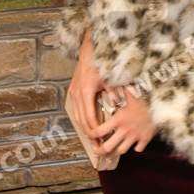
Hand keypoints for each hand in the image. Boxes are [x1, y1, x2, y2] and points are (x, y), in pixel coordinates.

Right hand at [66, 29, 114, 143]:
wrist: (89, 49)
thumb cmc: (101, 62)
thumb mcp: (110, 77)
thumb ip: (115, 91)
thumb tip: (119, 105)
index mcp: (87, 91)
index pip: (89, 117)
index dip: (95, 130)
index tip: (100, 138)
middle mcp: (78, 93)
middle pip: (81, 119)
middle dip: (89, 133)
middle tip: (97, 143)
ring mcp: (73, 91)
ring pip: (76, 115)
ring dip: (84, 127)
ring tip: (92, 137)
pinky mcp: (73, 89)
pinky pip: (75, 109)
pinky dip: (80, 118)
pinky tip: (86, 124)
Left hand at [87, 85, 156, 155]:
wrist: (162, 104)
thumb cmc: (145, 96)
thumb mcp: (129, 91)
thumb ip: (118, 88)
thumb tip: (109, 79)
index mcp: (119, 119)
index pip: (99, 131)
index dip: (92, 134)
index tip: (90, 134)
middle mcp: (125, 130)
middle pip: (108, 147)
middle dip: (100, 150)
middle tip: (98, 150)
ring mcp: (135, 136)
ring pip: (121, 151)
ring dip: (117, 149)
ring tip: (115, 146)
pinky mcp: (145, 139)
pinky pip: (138, 149)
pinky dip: (135, 147)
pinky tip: (134, 142)